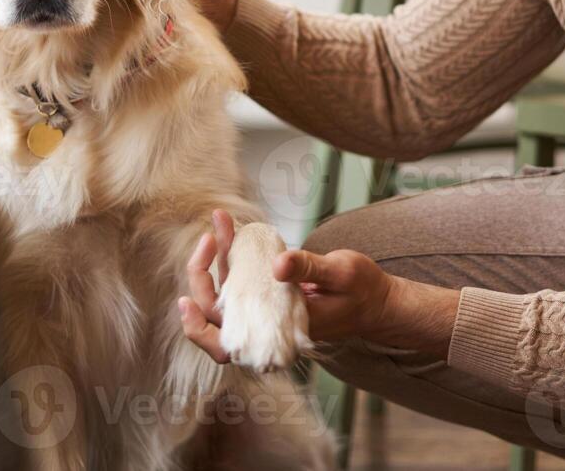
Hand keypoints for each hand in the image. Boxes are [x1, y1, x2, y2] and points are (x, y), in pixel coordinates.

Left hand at [177, 208, 460, 361]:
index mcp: (280, 333)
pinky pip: (242, 278)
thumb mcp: (342, 274)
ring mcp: (268, 310)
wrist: (377, 300)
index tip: (187, 299)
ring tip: (221, 220)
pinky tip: (231, 230)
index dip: (200, 328)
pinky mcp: (271, 294)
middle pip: (217, 313)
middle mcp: (268, 327)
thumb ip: (309, 268)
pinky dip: (232, 254)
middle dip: (204, 274)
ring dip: (218, 256)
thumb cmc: (362, 291)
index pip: (226, 344)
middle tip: (211, 236)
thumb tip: (278, 263)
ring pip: (227, 291)